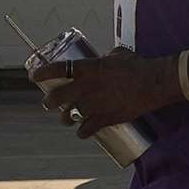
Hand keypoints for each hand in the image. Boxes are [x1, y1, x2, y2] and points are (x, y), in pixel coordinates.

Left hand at [31, 50, 176, 137]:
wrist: (154, 83)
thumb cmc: (137, 65)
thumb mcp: (116, 56)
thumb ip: (103, 60)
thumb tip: (101, 61)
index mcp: (87, 69)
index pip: (57, 70)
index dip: (42, 73)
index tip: (34, 76)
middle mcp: (86, 88)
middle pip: (56, 98)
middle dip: (49, 102)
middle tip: (48, 103)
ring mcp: (94, 106)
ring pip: (69, 117)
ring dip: (65, 118)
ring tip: (66, 118)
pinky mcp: (105, 119)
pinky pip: (86, 131)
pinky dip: (82, 132)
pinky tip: (82, 132)